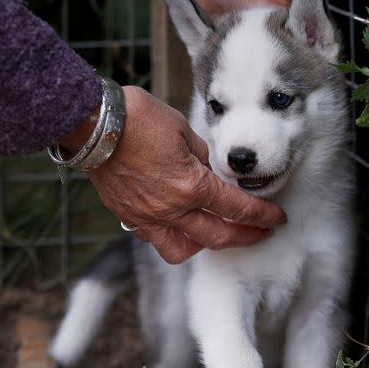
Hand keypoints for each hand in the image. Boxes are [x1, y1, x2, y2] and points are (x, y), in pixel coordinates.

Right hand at [75, 87, 286, 263]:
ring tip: (218, 231)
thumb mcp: (183, 131)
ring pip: (184, 249)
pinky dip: (174, 237)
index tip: (276, 218)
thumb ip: (202, 156)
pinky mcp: (128, 217)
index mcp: (191, 186)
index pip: (238, 209)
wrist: (92, 123)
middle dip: (246, 236)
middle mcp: (171, 209)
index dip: (262, 215)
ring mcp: (147, 217)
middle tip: (261, 233)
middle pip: (218, 236)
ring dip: (206, 244)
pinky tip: (182, 224)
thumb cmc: (138, 119)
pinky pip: (157, 240)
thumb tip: (209, 169)